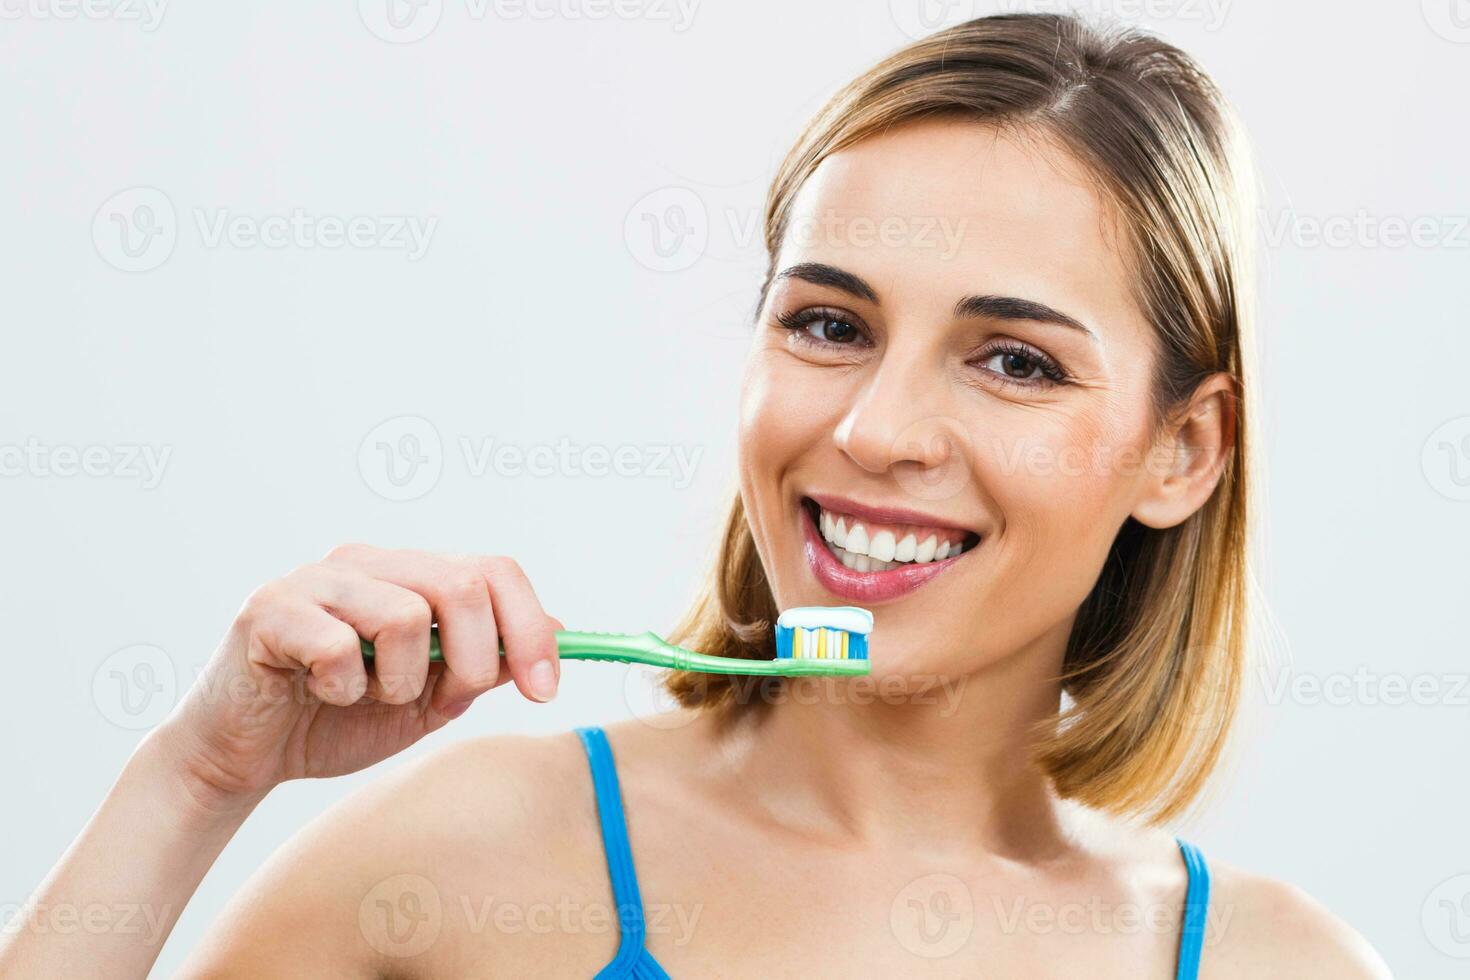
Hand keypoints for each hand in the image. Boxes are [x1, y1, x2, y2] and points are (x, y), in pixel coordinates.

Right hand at [155, 544, 561, 812]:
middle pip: (464, 584)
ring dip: (400, 682)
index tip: (544, 690)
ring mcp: (318, 578)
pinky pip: (340, 646)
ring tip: (366, 695)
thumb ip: (486, 663)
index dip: (532, 629)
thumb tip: (560, 629)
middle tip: (443, 699)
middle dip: (474, 658)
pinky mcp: (270, 608)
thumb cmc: (337, 720)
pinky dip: (343, 689)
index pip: (496, 571)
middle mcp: (369, 562)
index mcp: (412, 574)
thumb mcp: (430, 698)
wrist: (245, 757)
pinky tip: (319, 693)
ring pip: (408, 615)